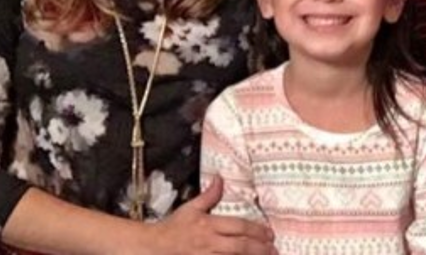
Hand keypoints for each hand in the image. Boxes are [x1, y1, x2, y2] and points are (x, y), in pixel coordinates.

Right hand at [146, 176, 276, 254]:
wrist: (152, 248)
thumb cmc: (172, 229)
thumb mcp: (190, 208)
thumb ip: (209, 195)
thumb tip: (220, 178)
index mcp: (209, 226)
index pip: (238, 227)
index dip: (256, 230)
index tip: (269, 233)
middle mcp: (209, 244)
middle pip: (239, 246)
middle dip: (259, 248)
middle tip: (273, 248)